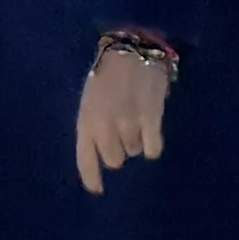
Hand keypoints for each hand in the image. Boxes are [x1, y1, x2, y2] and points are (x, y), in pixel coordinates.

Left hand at [73, 42, 175, 194]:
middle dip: (120, 150)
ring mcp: (128, 124)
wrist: (133, 49)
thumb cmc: (108, 72)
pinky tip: (152, 129)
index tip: (97, 190)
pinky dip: (153, 144)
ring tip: (137, 118)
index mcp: (86, 120)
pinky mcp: (150, 119)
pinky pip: (153, 148)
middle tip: (125, 132)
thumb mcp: (90, 100)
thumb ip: (94, 125)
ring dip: (137, 141)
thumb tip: (104, 151)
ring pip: (135, 151)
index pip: (85, 159)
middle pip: (114, 160)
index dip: (91, 178)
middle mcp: (104, 127)